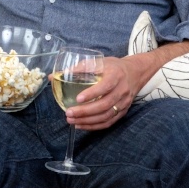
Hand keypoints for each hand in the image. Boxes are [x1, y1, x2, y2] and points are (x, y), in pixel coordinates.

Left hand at [65, 40, 188, 130]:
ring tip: (71, 120)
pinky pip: (109, 122)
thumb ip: (78, 68)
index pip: (105, 86)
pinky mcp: (123, 112)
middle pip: (104, 105)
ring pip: (106, 116)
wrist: (135, 73)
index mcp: (116, 75)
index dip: (92, 93)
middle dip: (85, 111)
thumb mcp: (99, 62)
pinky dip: (94, 126)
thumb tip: (53, 76)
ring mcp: (123, 103)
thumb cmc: (113, 67)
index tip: (78, 98)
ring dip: (87, 121)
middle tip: (69, 113)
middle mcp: (122, 90)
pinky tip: (81, 125)